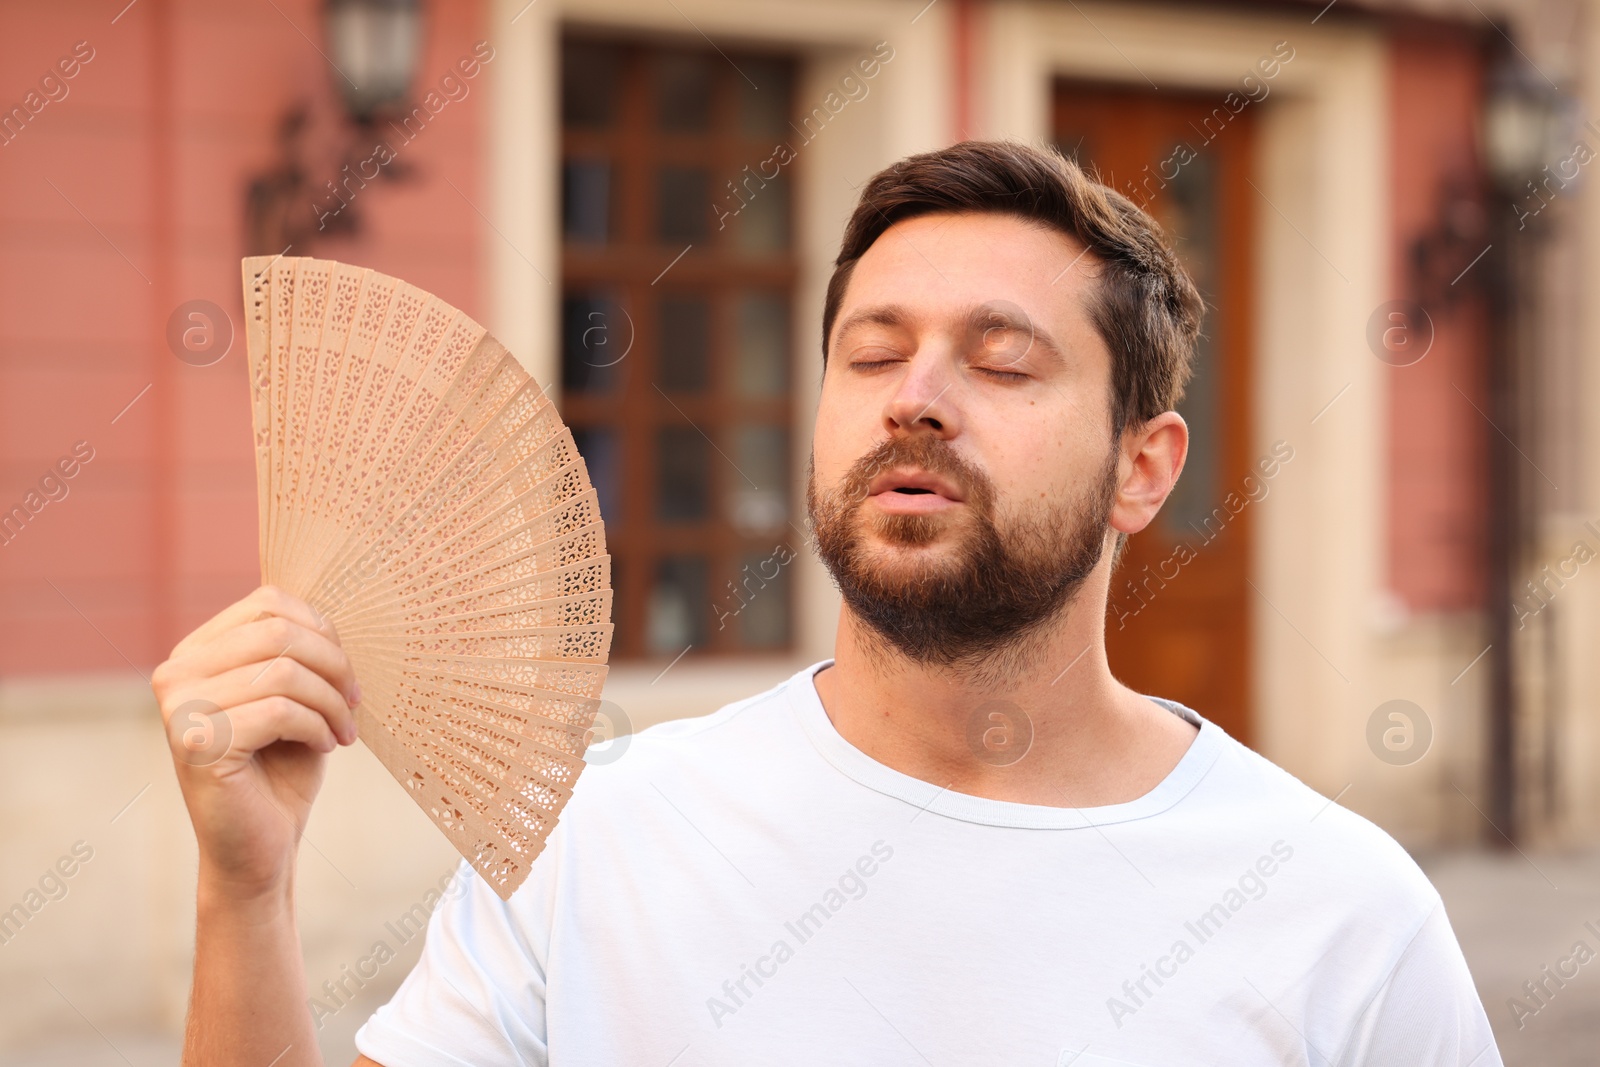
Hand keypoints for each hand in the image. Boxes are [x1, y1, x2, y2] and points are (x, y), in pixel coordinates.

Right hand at [152, 585, 359, 899]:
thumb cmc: (281, 768)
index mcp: (196, 652)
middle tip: (354, 703)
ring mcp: (180, 708)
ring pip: (284, 671)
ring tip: (341, 731)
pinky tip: (324, 748)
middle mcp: (176, 674)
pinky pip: (280, 710)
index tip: (346, 672)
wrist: (259, 847)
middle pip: (278, 631)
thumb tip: (329, 610)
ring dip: (331, 702)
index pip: (268, 602)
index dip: (322, 629)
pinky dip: (317, 727)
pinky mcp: (198, 743)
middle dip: (334, 664)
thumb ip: (295, 650)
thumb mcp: (291, 696)